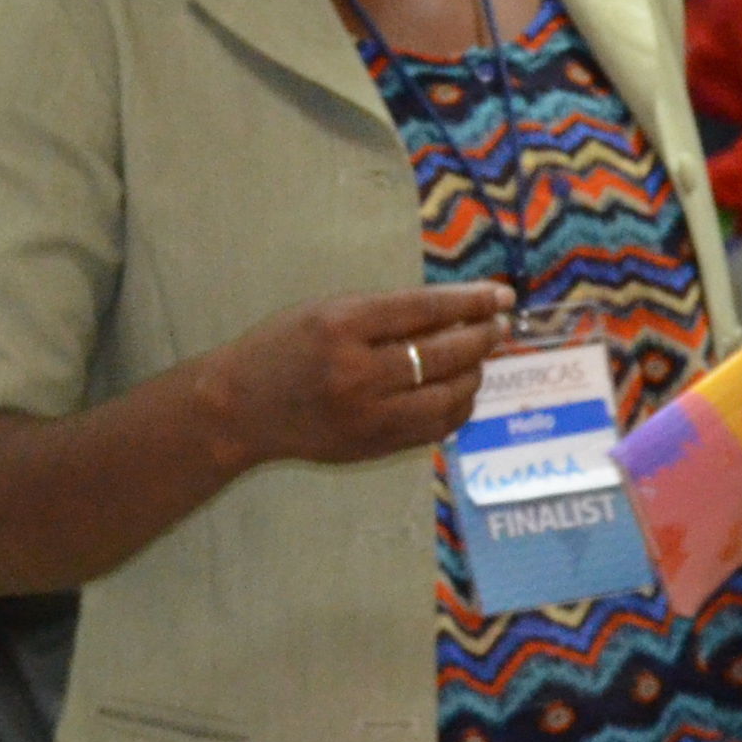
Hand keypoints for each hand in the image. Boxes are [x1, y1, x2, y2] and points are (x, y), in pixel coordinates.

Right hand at [205, 282, 515, 469]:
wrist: (241, 409)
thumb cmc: (281, 348)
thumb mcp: (325, 311)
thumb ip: (385, 312)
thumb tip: (455, 312)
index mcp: (342, 326)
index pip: (425, 310)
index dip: (470, 302)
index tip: (501, 295)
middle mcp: (356, 372)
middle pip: (443, 354)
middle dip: (481, 337)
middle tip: (498, 326)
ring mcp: (367, 415)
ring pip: (447, 396)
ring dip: (474, 374)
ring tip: (479, 358)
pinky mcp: (373, 445)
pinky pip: (434, 428)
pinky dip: (457, 408)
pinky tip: (461, 391)